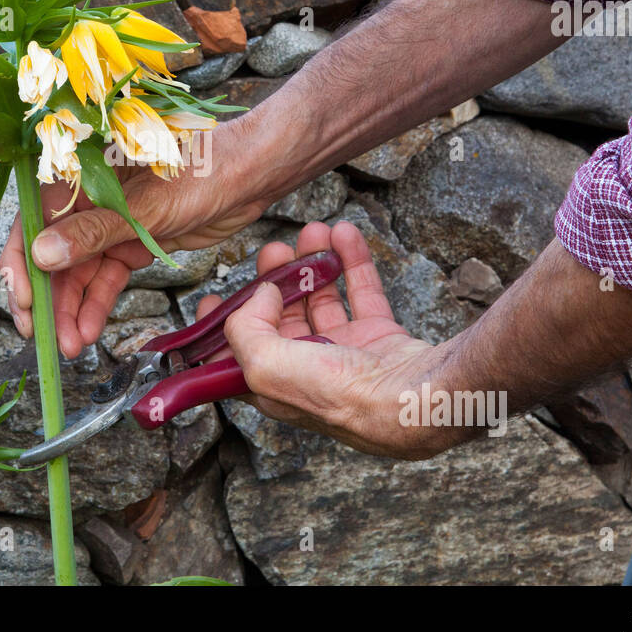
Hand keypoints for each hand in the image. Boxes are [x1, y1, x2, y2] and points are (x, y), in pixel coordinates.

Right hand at [0, 133, 270, 356]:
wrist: (251, 173)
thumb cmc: (202, 169)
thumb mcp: (144, 206)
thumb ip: (92, 232)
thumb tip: (41, 255)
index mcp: (79, 172)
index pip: (33, 219)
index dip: (22, 264)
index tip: (24, 304)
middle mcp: (87, 196)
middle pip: (50, 251)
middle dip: (46, 296)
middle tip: (43, 337)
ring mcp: (109, 220)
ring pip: (76, 271)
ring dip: (70, 308)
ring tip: (70, 345)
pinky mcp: (131, 240)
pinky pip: (104, 276)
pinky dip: (96, 304)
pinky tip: (89, 331)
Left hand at [208, 220, 457, 459]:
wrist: (417, 399)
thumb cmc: (341, 396)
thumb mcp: (266, 366)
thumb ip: (245, 328)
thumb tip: (260, 295)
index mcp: (278, 387)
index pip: (241, 354)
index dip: (225, 325)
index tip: (214, 297)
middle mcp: (311, 373)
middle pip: (283, 319)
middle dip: (275, 281)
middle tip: (274, 250)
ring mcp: (349, 356)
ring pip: (323, 301)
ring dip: (314, 264)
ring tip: (313, 232)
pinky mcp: (382, 339)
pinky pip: (363, 292)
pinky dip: (353, 261)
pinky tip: (345, 234)